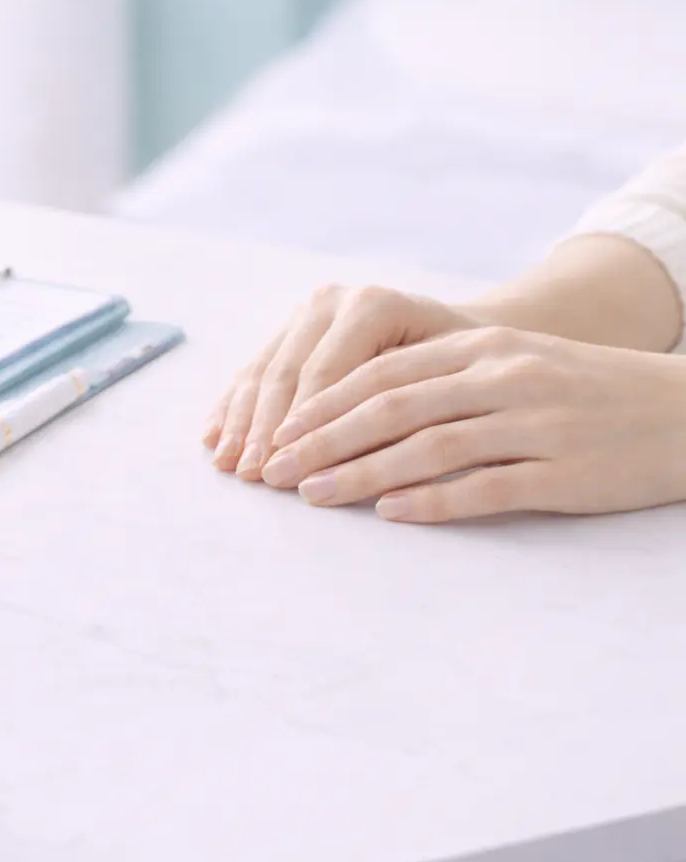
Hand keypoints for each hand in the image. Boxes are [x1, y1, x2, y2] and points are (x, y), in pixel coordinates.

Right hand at [204, 285, 482, 478]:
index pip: (326, 376)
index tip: (287, 474)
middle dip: (264, 430)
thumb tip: (348, 467)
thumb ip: (398, 418)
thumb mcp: (447, 390)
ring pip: (264, 370)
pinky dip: (233, 405)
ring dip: (241, 422)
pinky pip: (255, 367)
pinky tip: (214, 437)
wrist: (470, 336)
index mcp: (373, 305)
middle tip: (251, 475)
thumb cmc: (468, 372)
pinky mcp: (291, 326)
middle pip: (288, 373)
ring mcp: (307, 309)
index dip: (304, 429)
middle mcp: (334, 299)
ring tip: (228, 464)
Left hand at [258, 327, 685, 521]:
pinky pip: (485, 487)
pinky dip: (432, 501)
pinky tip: (391, 514)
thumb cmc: (587, 390)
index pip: (384, 373)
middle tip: (274, 469)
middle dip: (323, 440)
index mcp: (485, 347)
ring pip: (427, 448)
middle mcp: (503, 378)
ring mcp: (535, 423)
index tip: (278, 430)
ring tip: (312, 495)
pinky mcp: (564, 472)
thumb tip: (360, 408)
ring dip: (360, 473)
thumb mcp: (516, 361)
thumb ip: (445, 377)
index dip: (324, 403)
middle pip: (391, 408)